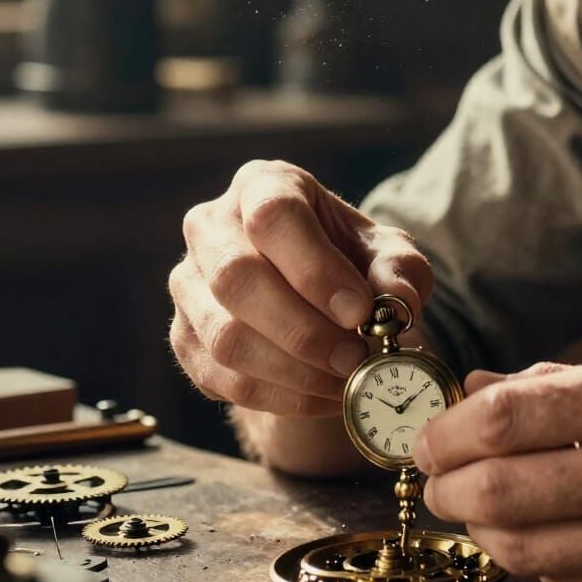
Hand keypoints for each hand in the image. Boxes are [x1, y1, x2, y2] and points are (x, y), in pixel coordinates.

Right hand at [170, 159, 432, 416]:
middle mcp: (211, 226)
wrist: (317, 297)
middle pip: (236, 277)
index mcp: (263, 185)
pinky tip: (323, 396)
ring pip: (223, 336)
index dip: (315, 269)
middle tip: (356, 358)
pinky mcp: (183, 336)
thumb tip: (398, 301)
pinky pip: (219, 377)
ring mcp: (188, 283)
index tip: (360, 311)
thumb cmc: (351, 261)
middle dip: (303, 330)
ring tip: (346, 381)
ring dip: (292, 372)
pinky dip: (277, 397)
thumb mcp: (387, 253)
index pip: (273, 217)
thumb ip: (399, 270)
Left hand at [414, 354, 581, 581]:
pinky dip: (537, 561)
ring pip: (519, 547)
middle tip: (437, 483)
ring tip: (480, 511)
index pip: (506, 417)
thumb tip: (471, 391)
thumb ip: (561, 386)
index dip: (448, 431)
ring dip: (482, 530)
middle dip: (447, 487)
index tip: (428, 438)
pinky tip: (544, 538)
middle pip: (497, 488)